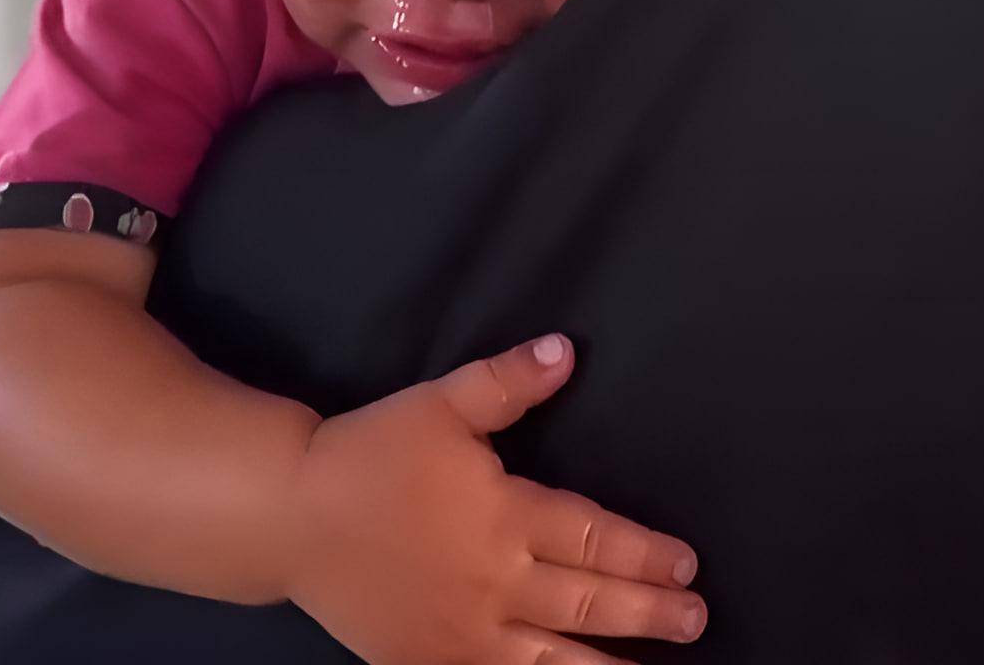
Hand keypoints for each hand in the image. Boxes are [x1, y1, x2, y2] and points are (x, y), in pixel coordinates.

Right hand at [284, 334, 704, 664]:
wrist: (288, 517)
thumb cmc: (369, 455)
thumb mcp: (440, 403)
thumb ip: (508, 381)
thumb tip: (566, 350)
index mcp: (502, 516)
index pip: (593, 539)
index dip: (645, 553)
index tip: (688, 564)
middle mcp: (493, 582)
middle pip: (587, 604)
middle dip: (648, 613)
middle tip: (695, 619)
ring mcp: (462, 634)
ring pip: (552, 663)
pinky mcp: (429, 664)